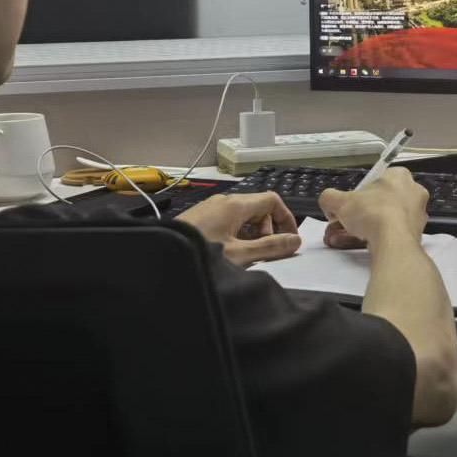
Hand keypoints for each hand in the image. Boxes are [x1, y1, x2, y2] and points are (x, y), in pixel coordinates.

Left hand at [175, 192, 301, 267]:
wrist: (162, 255)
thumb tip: (295, 241)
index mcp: (235, 204)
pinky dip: (236, 235)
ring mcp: (210, 208)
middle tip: (264, 252)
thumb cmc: (200, 254)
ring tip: (245, 256)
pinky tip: (228, 254)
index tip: (289, 240)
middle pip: (258, 208)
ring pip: (242, 216)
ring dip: (251, 234)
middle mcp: (223, 201)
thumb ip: (270, 248)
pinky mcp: (200, 218)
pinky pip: (227, 222)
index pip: (272, 200)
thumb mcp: (240, 255)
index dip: (286, 219)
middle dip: (268, 230)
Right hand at [317, 167, 428, 250]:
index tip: (347, 208)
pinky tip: (358, 246)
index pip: (376, 182)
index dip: (358, 196)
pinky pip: (392, 235)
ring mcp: (417, 215)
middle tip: (341, 225)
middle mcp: (413, 193)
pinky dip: (375, 240)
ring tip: (342, 239)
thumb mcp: (340, 201)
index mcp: (400, 176)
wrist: (394, 241)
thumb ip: (329, 198)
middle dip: (358, 216)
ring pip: (384, 221)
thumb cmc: (371, 212)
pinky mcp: (417, 235)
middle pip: (379, 203)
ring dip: (362, 230)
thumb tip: (328, 203)